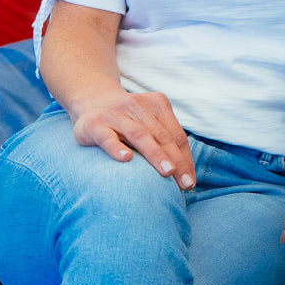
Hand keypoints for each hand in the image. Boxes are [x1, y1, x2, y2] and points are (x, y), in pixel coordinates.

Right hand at [69, 88, 195, 189]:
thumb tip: (185, 174)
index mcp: (157, 104)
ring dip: (155, 154)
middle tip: (184, 183)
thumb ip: (165, 140)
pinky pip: (107, 137)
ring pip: (139, 135)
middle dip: (176, 160)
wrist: (93, 100)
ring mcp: (116, 114)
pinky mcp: (94, 124)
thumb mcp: (148, 121)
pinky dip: (117, 147)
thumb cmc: (129, 120)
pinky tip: (126, 159)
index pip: (176, 135)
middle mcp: (138, 106)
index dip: (185, 159)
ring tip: (167, 172)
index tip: (190, 181)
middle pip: (162, 136)